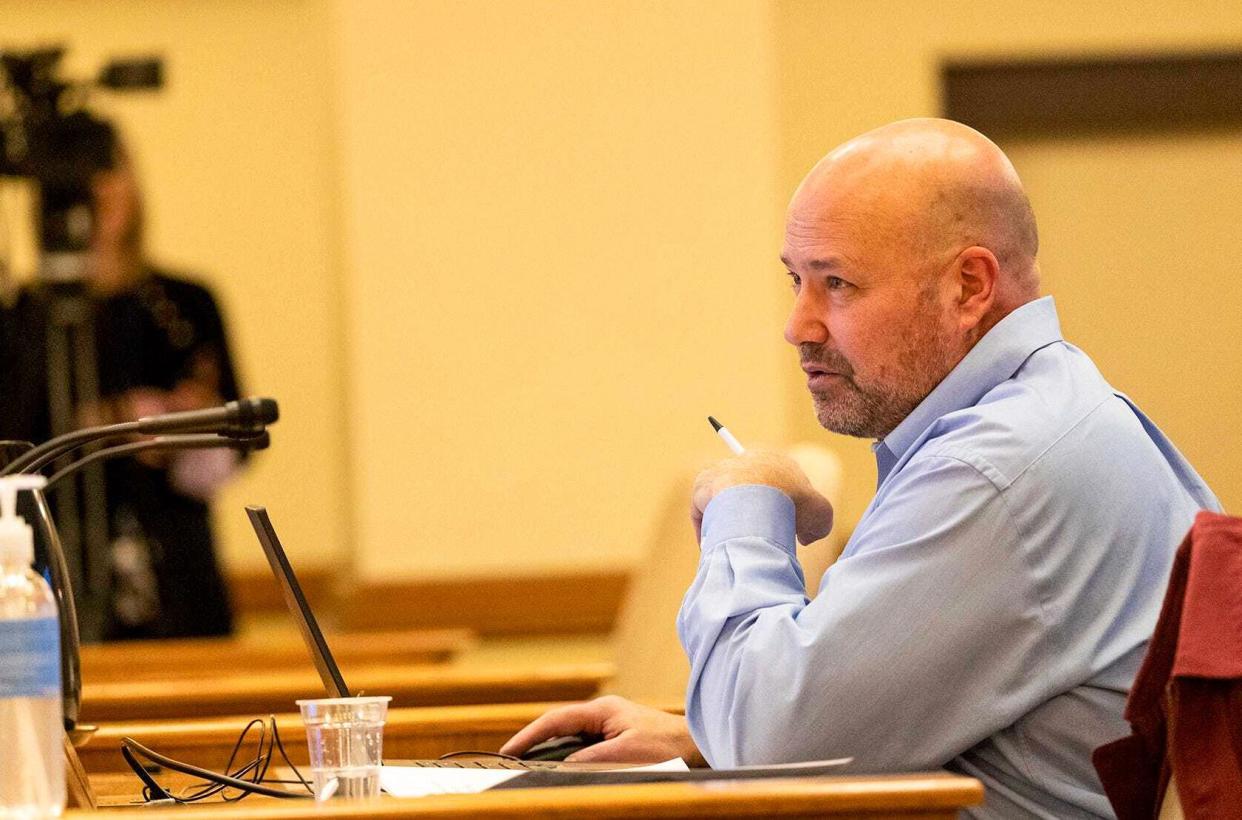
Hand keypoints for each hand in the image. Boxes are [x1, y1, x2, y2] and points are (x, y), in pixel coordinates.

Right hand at [499, 695, 705, 765]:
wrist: (696, 745)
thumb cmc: (666, 746)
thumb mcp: (626, 755)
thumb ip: (591, 758)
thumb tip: (562, 766)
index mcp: (602, 710)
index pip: (556, 720)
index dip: (529, 736)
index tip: (508, 751)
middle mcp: (603, 713)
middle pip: (559, 728)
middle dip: (534, 743)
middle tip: (509, 761)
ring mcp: (609, 725)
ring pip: (570, 738)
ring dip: (551, 752)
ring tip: (527, 767)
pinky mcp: (616, 737)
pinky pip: (583, 746)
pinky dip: (568, 757)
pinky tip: (560, 769)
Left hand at [691, 448, 833, 544]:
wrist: (758, 499)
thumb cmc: (793, 504)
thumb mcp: (821, 514)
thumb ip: (817, 524)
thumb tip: (805, 538)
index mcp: (772, 460)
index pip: (775, 483)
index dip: (781, 509)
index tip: (784, 528)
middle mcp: (745, 461)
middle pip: (747, 492)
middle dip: (752, 517)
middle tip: (757, 539)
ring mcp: (721, 471)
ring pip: (723, 502)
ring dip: (727, 522)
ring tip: (736, 544)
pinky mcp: (703, 486)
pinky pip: (703, 511)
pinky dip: (708, 529)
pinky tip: (718, 546)